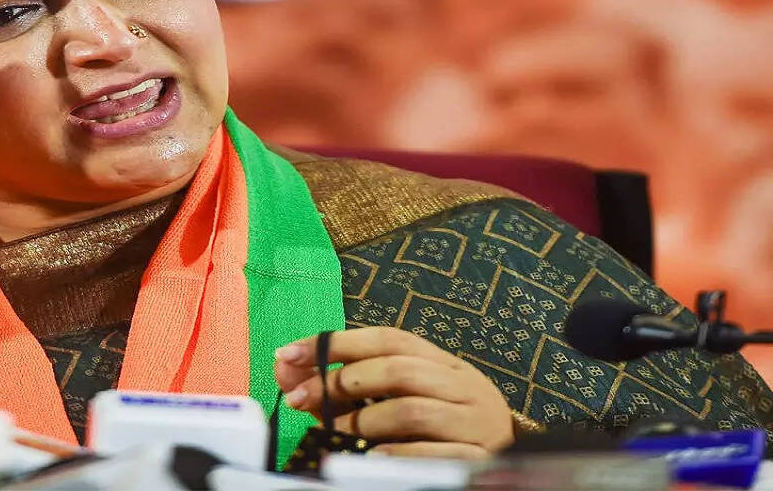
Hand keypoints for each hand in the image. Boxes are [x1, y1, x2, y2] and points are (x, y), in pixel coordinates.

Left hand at [274, 326, 513, 458]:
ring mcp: (474, 420)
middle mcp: (462, 384)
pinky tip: (373, 456)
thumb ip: (348, 383)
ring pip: (412, 408)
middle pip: (397, 369)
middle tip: (302, 399)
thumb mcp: (404, 395)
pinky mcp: (479, 456)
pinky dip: (396, 454)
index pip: (386, 338)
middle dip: (340, 382)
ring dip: (363, 420)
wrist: (512, 459)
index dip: (335, 343)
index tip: (289, 354)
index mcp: (442, 362)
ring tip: (336, 432)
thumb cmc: (444, 424)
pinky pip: (432, 452)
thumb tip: (286, 368)